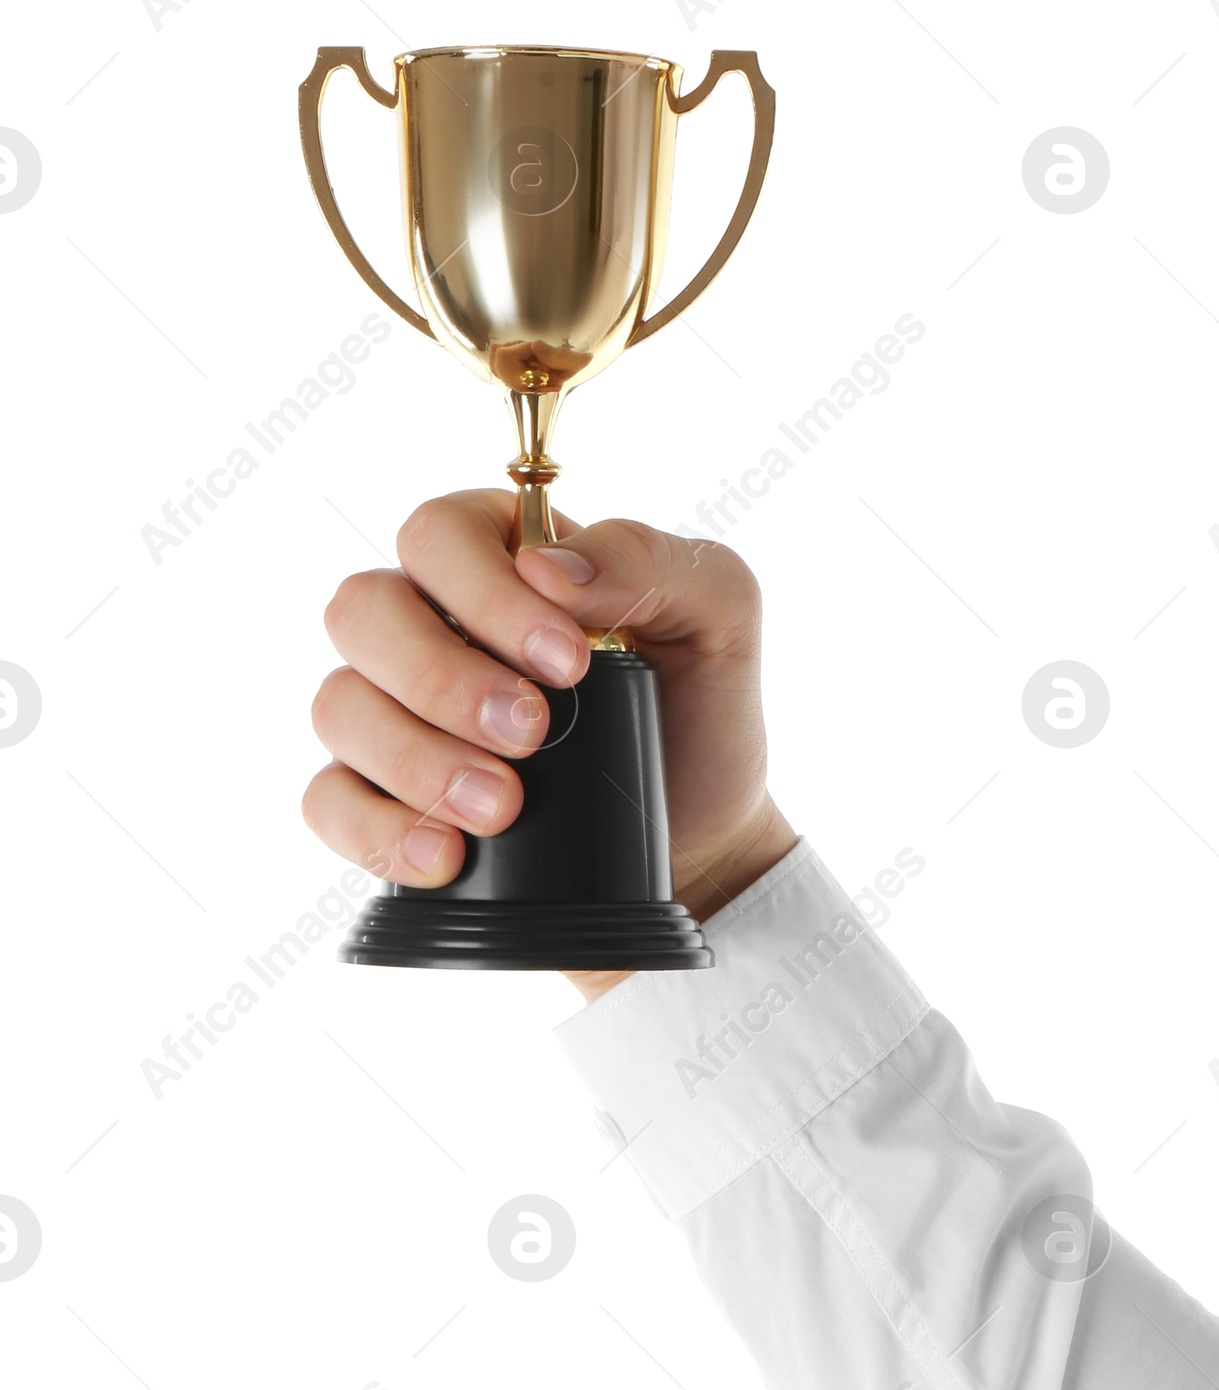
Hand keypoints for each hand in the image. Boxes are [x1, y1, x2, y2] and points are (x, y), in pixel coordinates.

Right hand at [302, 490, 796, 998]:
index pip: (438, 534)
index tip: (569, 662)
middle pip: (363, 611)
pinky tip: (448, 855)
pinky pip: (328, 802)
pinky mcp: (380, 796)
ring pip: (339, 706)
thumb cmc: (699, 710)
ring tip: (502, 808)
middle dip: (441, 677)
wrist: (702, 835)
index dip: (486, 593)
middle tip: (530, 734)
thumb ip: (652, 563)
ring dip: (415, 758)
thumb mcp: (719, 616)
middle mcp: (427, 621)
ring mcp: (392, 710)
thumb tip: (551, 566)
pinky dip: (379, 831)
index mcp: (499, 555)